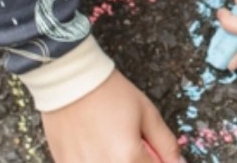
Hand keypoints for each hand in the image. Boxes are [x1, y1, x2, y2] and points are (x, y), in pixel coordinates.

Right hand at [41, 69, 183, 162]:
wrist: (70, 81)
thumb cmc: (110, 93)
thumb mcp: (147, 113)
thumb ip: (166, 143)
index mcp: (129, 158)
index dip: (157, 160)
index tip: (151, 150)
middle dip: (137, 159)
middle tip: (129, 142)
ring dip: (116, 159)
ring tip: (111, 141)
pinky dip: (98, 158)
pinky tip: (94, 145)